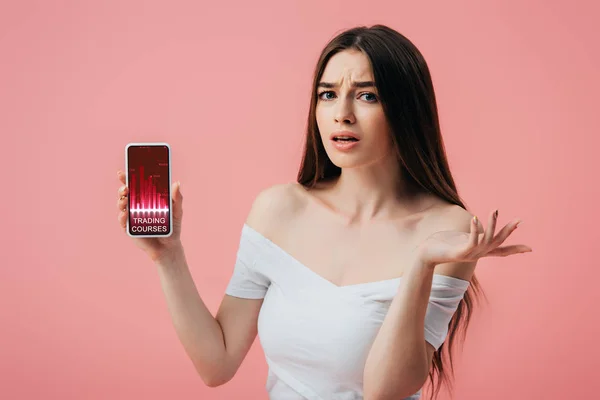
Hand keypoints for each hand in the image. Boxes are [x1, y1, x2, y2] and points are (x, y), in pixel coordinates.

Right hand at [116, 170, 184, 262]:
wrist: (169, 247)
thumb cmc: (172, 227)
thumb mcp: (177, 212)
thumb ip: (177, 198)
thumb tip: (177, 183)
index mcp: (147, 199)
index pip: (136, 186)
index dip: (128, 178)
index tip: (123, 172)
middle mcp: (137, 206)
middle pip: (126, 194)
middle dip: (123, 188)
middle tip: (126, 187)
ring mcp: (132, 217)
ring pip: (122, 205)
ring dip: (121, 201)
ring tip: (125, 199)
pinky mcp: (129, 229)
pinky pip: (123, 221)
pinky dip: (122, 217)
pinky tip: (125, 214)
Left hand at [416, 209, 532, 266]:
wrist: (425, 255)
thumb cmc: (440, 244)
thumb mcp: (459, 238)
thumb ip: (469, 234)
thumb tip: (476, 225)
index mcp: (479, 251)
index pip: (501, 251)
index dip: (515, 250)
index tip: (531, 249)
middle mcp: (477, 254)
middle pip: (497, 243)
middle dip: (508, 231)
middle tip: (519, 220)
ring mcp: (469, 255)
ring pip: (486, 240)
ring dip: (491, 225)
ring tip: (494, 210)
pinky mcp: (460, 253)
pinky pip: (471, 241)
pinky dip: (474, 229)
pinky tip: (474, 218)